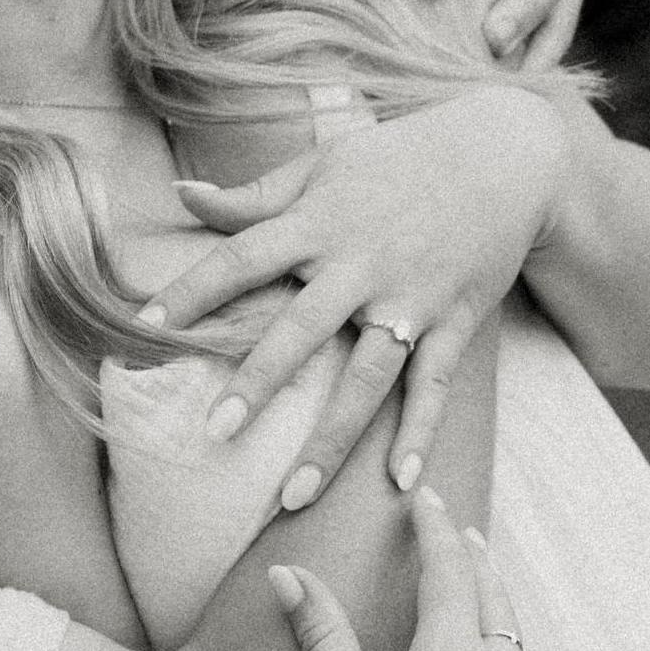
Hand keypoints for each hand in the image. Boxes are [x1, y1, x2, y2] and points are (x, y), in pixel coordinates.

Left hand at [146, 87, 564, 496]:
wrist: (506, 154)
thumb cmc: (398, 158)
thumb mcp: (323, 163)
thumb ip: (252, 195)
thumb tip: (179, 192)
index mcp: (318, 222)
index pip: (241, 258)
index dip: (192, 290)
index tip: (143, 325)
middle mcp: (361, 264)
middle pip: (301, 330)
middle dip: (259, 382)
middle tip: (215, 432)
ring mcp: (411, 299)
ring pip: (365, 379)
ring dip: (330, 441)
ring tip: (291, 496)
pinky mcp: (454, 322)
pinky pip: (434, 387)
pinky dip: (419, 434)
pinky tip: (399, 484)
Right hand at [273, 493, 531, 650]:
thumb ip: (320, 634)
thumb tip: (285, 574)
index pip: (451, 571)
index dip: (434, 529)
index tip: (422, 499)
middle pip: (496, 599)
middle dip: (474, 559)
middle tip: (457, 529)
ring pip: (514, 643)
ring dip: (494, 605)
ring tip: (475, 585)